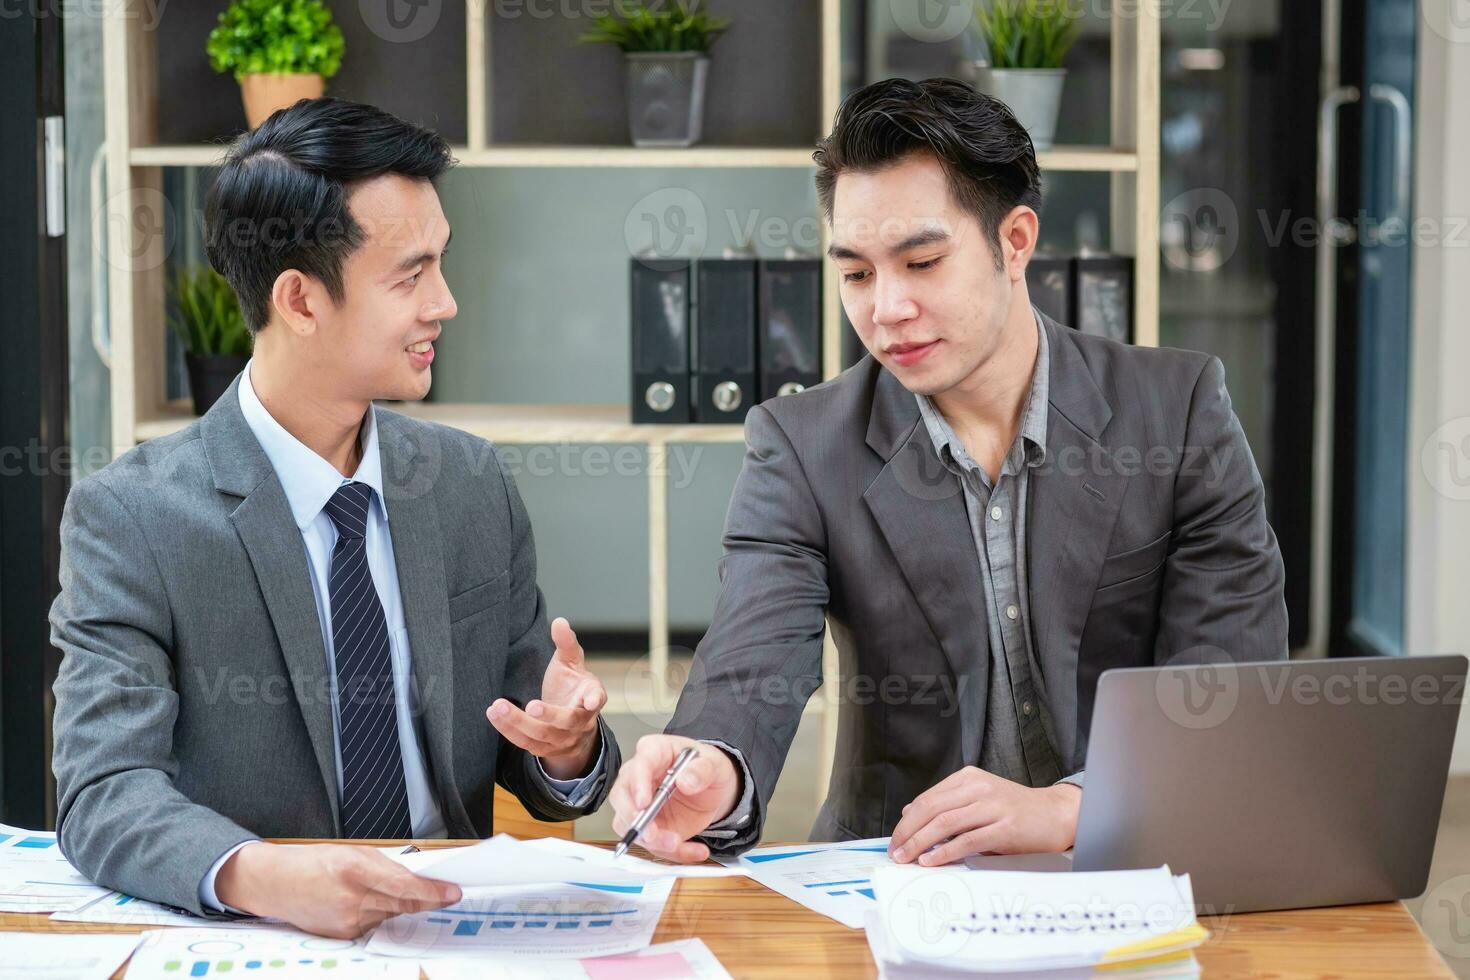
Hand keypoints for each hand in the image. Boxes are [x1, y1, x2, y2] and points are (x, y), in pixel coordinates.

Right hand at [215, 842, 460, 937]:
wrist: (275, 884)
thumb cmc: (314, 862)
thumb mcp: (351, 851)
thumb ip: (385, 865)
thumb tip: (416, 878)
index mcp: (354, 870)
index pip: (403, 886)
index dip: (432, 892)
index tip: (454, 893)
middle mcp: (351, 899)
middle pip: (402, 903)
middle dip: (427, 899)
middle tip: (448, 893)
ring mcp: (347, 921)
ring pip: (390, 914)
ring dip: (398, 903)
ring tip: (384, 888)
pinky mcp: (343, 935)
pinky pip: (374, 924)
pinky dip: (379, 912)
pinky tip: (368, 901)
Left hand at [487, 617, 606, 778]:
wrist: (571, 724)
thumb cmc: (572, 686)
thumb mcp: (571, 663)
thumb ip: (566, 643)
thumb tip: (559, 621)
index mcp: (591, 698)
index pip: (596, 700)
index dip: (595, 700)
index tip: (592, 700)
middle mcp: (580, 723)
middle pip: (567, 721)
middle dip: (550, 715)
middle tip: (531, 706)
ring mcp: (563, 739)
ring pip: (542, 735)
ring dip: (518, 722)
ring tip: (497, 707)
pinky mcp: (544, 749)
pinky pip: (526, 742)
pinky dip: (509, 730)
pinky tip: (494, 715)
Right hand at [608, 735, 740, 863]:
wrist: (712, 790)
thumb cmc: (706, 769)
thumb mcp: (714, 764)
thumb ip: (702, 770)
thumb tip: (685, 781)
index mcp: (654, 752)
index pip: (639, 764)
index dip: (638, 784)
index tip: (644, 802)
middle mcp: (639, 777)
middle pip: (621, 796)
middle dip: (634, 818)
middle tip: (653, 834)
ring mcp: (639, 803)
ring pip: (628, 824)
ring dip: (652, 840)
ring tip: (677, 844)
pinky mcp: (647, 825)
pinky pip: (649, 843)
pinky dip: (670, 852)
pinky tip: (693, 850)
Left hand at [888, 767, 1081, 866]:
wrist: (1056, 814)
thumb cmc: (1016, 810)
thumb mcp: (979, 798)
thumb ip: (947, 803)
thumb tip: (911, 813)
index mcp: (969, 778)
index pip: (927, 798)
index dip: (907, 821)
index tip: (895, 839)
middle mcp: (979, 788)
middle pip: (931, 809)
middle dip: (908, 832)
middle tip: (895, 851)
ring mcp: (993, 806)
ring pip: (945, 823)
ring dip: (920, 843)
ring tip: (906, 858)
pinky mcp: (1006, 827)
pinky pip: (968, 840)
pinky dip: (945, 852)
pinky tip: (931, 861)